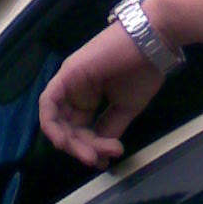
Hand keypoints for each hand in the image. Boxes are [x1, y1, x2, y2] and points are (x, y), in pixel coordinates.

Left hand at [39, 23, 164, 168]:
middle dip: (82, 148)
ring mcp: (69, 82)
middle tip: (99, 159)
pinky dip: (52, 123)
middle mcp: (75, 90)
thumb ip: (109, 128)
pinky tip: (65, 141)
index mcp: (89, 96)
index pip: (80, 129)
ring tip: (91, 154)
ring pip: (57, 119)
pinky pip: (49, 103)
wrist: (153, 42)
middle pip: (67, 127)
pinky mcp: (67, 74)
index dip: (90, 148)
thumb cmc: (144, 70)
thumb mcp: (126, 108)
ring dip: (70, 142)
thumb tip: (100, 153)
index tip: (106, 161)